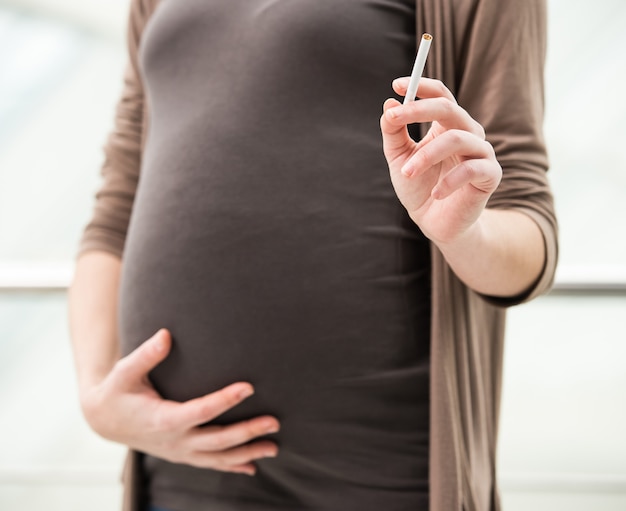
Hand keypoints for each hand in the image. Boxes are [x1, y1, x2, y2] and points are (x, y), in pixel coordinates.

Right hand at [80, 329, 279, 475]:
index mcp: (163, 419)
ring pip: (218, 458)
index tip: (249, 386)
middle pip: (217, 441)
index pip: (200, 411)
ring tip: (274, 447)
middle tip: (274, 422)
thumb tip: (165, 334)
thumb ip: (146, 354)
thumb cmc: (117, 390)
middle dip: (247, 432)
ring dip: (247, 453)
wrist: (103, 420)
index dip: (225, 399)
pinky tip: (253, 466)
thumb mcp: (125, 371)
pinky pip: (210, 464)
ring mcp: (179, 451)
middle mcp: (174, 440)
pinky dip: (232, 465)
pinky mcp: (182, 454)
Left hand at [380, 77, 501, 246]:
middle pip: (449, 108)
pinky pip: (471, 170)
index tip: (396, 84)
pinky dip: (449, 182)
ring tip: (406, 173)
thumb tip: (389, 104)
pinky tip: (434, 194)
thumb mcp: (399, 158)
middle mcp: (468, 133)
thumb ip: (394, 133)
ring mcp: (481, 153)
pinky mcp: (490, 176)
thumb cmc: (419, 188)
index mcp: (447, 125)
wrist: (435, 224)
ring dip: (425, 155)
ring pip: (457, 138)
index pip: (440, 95)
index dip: (420, 86)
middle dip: (418, 110)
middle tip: (393, 120)